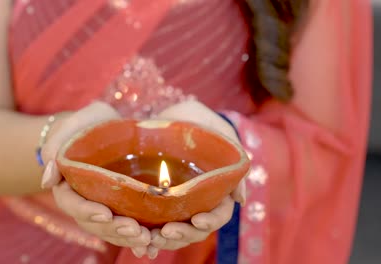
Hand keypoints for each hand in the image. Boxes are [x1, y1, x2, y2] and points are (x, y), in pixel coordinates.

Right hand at [40, 101, 150, 247]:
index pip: (72, 203)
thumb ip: (57, 145)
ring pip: (111, 230)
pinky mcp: (121, 209)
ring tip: (148, 239)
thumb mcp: (75, 125)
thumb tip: (47, 180)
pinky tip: (153, 248)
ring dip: (127, 239)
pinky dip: (138, 242)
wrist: (107, 129)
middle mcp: (84, 201)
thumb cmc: (89, 124)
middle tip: (136, 230)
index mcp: (67, 184)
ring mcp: (102, 207)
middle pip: (94, 223)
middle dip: (114, 229)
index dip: (87, 211)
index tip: (105, 213)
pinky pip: (127, 229)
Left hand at [133, 100, 245, 256]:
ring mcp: (177, 204)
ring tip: (149, 240)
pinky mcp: (156, 202)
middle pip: (196, 229)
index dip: (211, 221)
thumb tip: (240, 199)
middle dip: (183, 235)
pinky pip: (154, 226)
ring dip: (164, 241)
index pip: (220, 214)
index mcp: (216, 190)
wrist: (169, 115)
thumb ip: (232, 159)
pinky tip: (139, 246)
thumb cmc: (198, 120)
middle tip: (165, 233)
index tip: (196, 220)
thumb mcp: (217, 131)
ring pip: (175, 232)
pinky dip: (148, 238)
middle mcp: (198, 201)